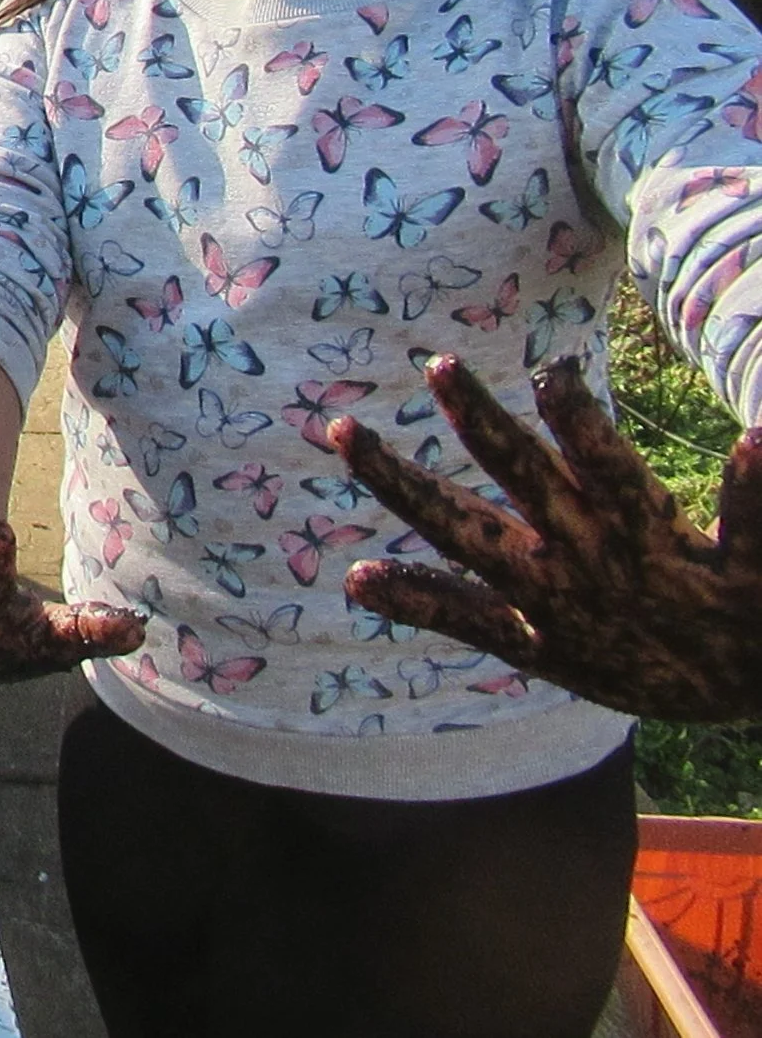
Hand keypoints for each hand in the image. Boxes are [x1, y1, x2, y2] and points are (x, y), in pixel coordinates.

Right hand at [330, 354, 761, 723]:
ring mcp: (664, 564)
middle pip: (527, 482)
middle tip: (443, 367)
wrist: (744, 694)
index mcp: (536, 581)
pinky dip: (756, 488)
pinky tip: (758, 439)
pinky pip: (752, 525)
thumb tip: (354, 577)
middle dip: (483, 427)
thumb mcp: (529, 644)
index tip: (343, 428)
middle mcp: (589, 564)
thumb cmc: (632, 659)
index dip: (396, 479)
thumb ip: (444, 605)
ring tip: (557, 375)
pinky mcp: (742, 572)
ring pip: (618, 485)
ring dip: (587, 433)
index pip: (450, 520)